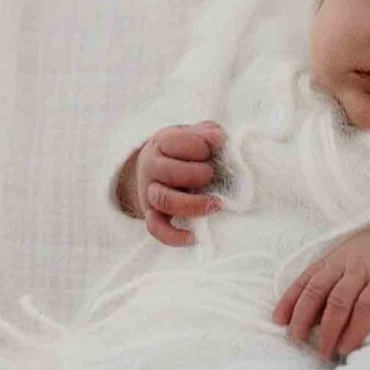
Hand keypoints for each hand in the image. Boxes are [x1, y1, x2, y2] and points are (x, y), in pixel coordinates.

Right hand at [119, 121, 225, 246]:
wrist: (158, 167)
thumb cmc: (185, 150)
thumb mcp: (194, 134)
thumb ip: (208, 133)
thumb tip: (219, 140)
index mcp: (161, 143)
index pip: (174, 142)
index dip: (199, 145)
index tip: (217, 146)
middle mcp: (152, 167)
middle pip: (168, 172)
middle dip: (196, 174)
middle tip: (212, 175)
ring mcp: (150, 192)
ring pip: (163, 200)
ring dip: (192, 204)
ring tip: (216, 204)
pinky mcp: (152, 214)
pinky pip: (156, 228)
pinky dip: (173, 236)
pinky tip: (194, 237)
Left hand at [274, 208, 369, 360]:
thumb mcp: (353, 256)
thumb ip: (336, 277)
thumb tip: (318, 311)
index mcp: (334, 258)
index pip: (305, 280)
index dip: (289, 300)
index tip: (278, 320)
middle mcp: (345, 264)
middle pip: (316, 291)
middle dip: (302, 317)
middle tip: (296, 339)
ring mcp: (365, 272)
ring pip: (338, 302)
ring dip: (327, 329)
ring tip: (323, 351)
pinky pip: (366, 308)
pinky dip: (354, 329)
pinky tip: (348, 345)